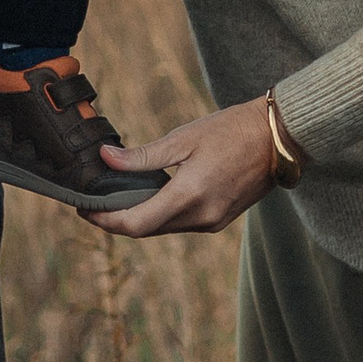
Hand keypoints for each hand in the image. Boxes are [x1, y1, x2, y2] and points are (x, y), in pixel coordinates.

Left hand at [84, 97, 279, 235]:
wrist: (278, 138)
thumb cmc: (232, 131)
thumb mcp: (183, 138)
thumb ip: (142, 156)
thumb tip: (105, 159)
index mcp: (189, 196)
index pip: (135, 224)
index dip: (105, 221)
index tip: (84, 210)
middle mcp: (201, 217)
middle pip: (146, 230)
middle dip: (118, 220)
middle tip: (94, 202)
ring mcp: (213, 222)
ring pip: (164, 229)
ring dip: (140, 218)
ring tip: (118, 197)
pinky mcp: (220, 220)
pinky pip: (181, 224)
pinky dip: (162, 214)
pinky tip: (151, 196)